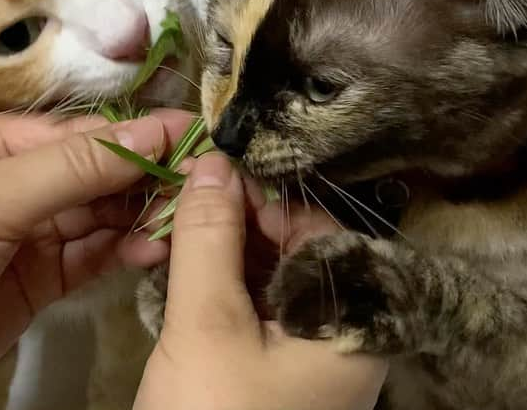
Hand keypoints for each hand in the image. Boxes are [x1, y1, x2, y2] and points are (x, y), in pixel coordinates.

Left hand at [0, 111, 191, 409]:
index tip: (197, 135)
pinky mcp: (44, 278)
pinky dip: (126, 251)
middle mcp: (21, 183)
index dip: (138, 135)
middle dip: (148, 178)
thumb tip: (152, 133)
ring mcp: (34, 232)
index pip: (83, 135)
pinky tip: (155, 250)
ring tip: (186, 221)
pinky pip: (95, 255)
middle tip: (205, 182)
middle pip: (100, 174)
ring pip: (103, 215)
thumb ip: (75, 167)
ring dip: (144, 216)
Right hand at [134, 154, 387, 409]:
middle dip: (235, 220)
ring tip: (170, 231)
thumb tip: (211, 161)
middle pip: (295, 247)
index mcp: (356, 319)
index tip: (210, 170)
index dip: (265, 193)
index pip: (320, 225)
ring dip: (219, 250)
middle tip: (180, 197)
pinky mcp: (276, 366)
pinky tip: (178, 269)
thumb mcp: (206, 325)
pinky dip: (217, 284)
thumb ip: (210, 237)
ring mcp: (309, 351)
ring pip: (268, 275)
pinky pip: (253, 306)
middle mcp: (344, 331)